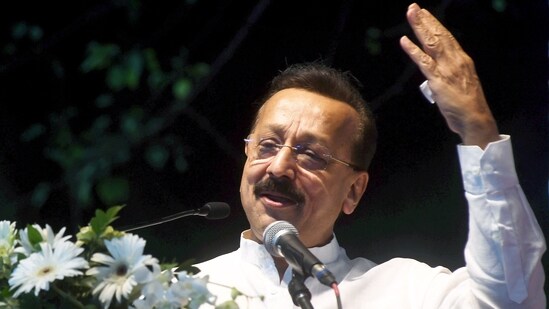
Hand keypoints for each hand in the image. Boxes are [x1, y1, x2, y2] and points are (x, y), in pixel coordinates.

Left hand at [400, 3, 498, 148]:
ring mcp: (447, 69)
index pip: (447, 37)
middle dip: (425, 20)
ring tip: (410, 14)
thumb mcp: (460, 83)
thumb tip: (434, 70)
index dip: (435, 24)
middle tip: (414, 7)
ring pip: (431, 43)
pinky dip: (413, 50)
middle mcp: (456, 60)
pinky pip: (424, 62)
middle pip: (439, 35)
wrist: (475, 119)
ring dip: (419, 27)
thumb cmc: (467, 105)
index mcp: (462, 60)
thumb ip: (448, 73)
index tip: (425, 13)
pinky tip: (404, 40)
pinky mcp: (439, 79)